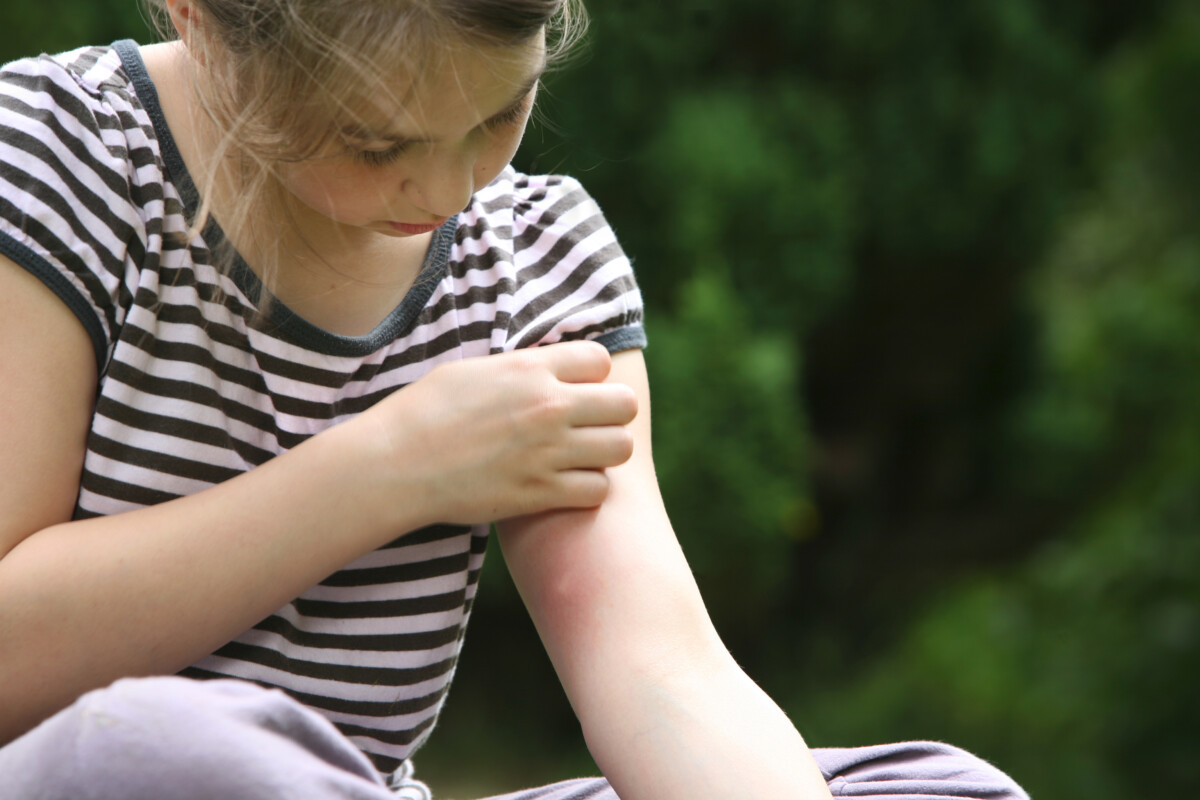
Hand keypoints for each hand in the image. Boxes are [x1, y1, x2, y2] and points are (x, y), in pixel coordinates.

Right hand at [355, 341, 638, 525]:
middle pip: (624, 403)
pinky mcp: (541, 492)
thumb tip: (547, 369)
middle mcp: (548, 406)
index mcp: (530, 369)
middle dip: (611, 414)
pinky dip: (587, 489)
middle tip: (588, 426)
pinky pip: (598, 490)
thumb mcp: (473, 371)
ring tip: (580, 457)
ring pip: (620, 447)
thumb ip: (521, 369)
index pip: (600, 359)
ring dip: (605, 452)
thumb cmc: (424, 413)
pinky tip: (564, 485)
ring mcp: (549, 451)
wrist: (396, 465)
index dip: (591, 375)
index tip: (575, 389)